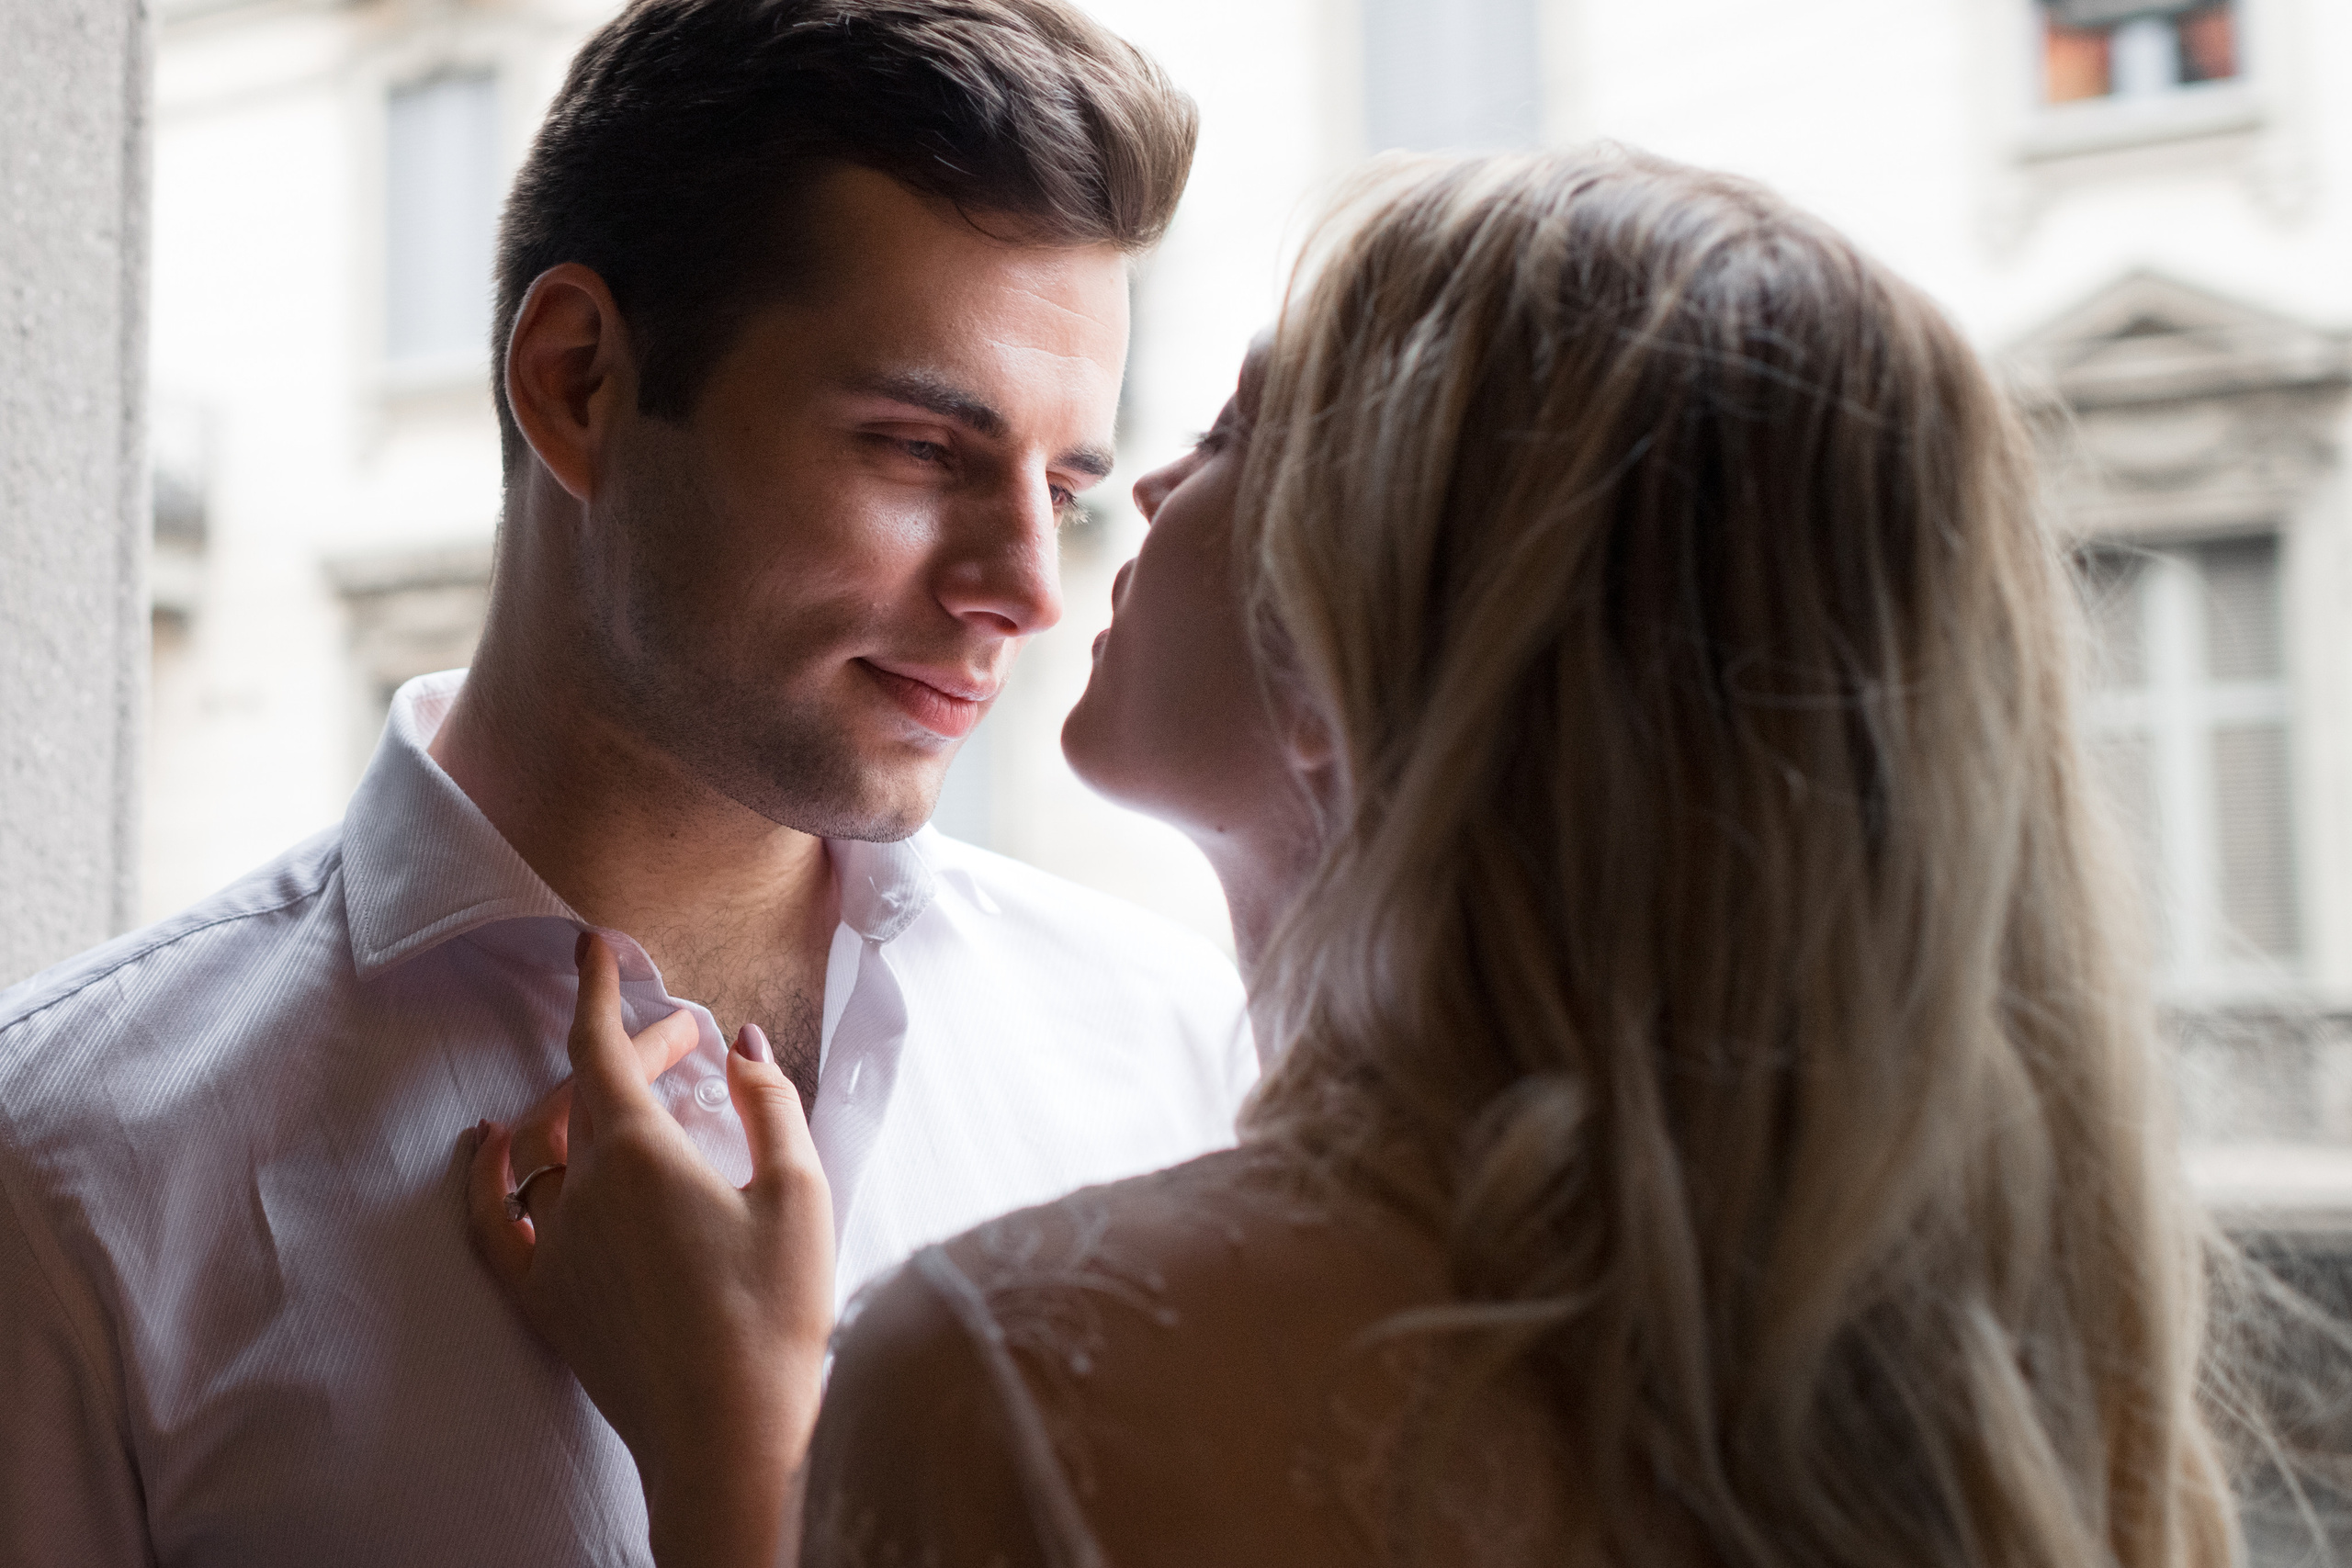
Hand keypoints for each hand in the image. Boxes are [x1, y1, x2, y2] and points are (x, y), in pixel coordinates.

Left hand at [468, 932, 834, 1567]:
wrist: (726, 1439)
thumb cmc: (775, 1317)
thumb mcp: (798, 1194)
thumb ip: (769, 1104)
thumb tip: (740, 1043)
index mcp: (640, 1154)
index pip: (598, 1046)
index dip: (596, 988)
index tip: (591, 944)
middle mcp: (580, 1191)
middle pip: (585, 1092)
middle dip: (632, 1052)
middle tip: (687, 1044)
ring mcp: (553, 1247)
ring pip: (547, 1148)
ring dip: (586, 1106)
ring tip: (638, 1097)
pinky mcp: (543, 1298)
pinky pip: (490, 1220)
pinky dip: (483, 1173)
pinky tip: (488, 1143)